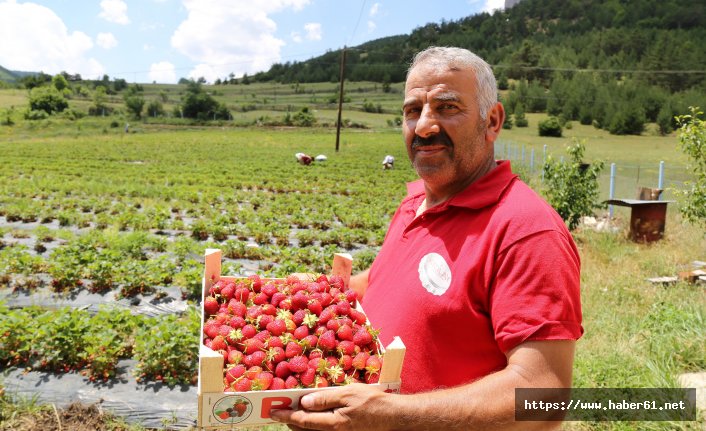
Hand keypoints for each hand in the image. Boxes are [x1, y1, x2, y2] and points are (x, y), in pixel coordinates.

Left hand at [270, 383, 392, 430]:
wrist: (394, 417)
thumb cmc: (373, 402)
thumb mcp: (349, 394)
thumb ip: (326, 398)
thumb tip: (304, 401)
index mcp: (333, 424)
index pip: (303, 421)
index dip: (286, 416)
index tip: (273, 412)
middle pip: (305, 430)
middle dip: (290, 421)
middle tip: (278, 411)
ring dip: (301, 423)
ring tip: (292, 412)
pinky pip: (323, 430)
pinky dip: (314, 424)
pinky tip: (313, 415)